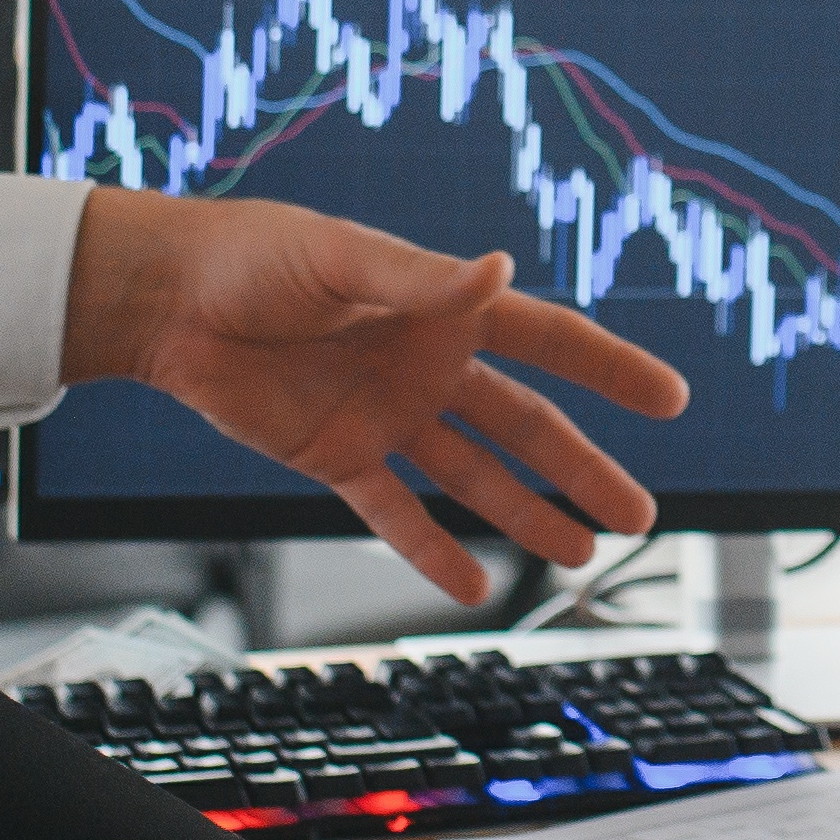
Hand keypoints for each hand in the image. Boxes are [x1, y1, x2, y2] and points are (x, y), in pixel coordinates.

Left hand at [68, 190, 687, 604]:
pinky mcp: (337, 457)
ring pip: (474, 477)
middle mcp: (428, 365)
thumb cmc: (253, 256)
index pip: (550, 341)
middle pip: (525, 427)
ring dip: (526, 517)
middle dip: (583, 471)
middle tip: (639, 516)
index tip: (670, 399)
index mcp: (444, 308)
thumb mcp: (340, 257)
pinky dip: (432, 549)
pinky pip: (395, 512)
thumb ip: (421, 279)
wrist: (169, 301)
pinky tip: (475, 583)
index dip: (611, 369)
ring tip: (579, 558)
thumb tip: (500, 271)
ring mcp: (388, 415)